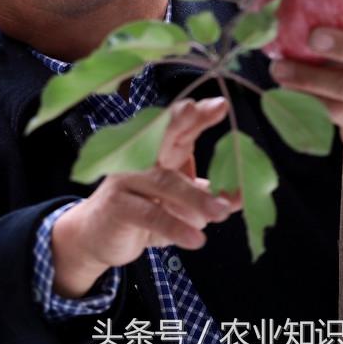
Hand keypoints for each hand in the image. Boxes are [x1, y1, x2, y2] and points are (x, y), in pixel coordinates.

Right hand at [51, 97, 239, 297]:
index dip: (198, 115)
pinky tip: (195, 239)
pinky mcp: (117, 206)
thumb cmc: (144, 212)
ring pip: (163, 182)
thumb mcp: (183, 205)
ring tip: (221, 211)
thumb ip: (210, 195)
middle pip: (160, 134)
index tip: (220, 104)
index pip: (179, 129)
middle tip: (200, 109)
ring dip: (195, 197)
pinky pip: (150, 214)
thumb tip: (245, 194)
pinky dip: (175, 227)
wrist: (97, 237)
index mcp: (158, 152)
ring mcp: (126, 179)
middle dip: (180, 120)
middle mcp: (139, 157)